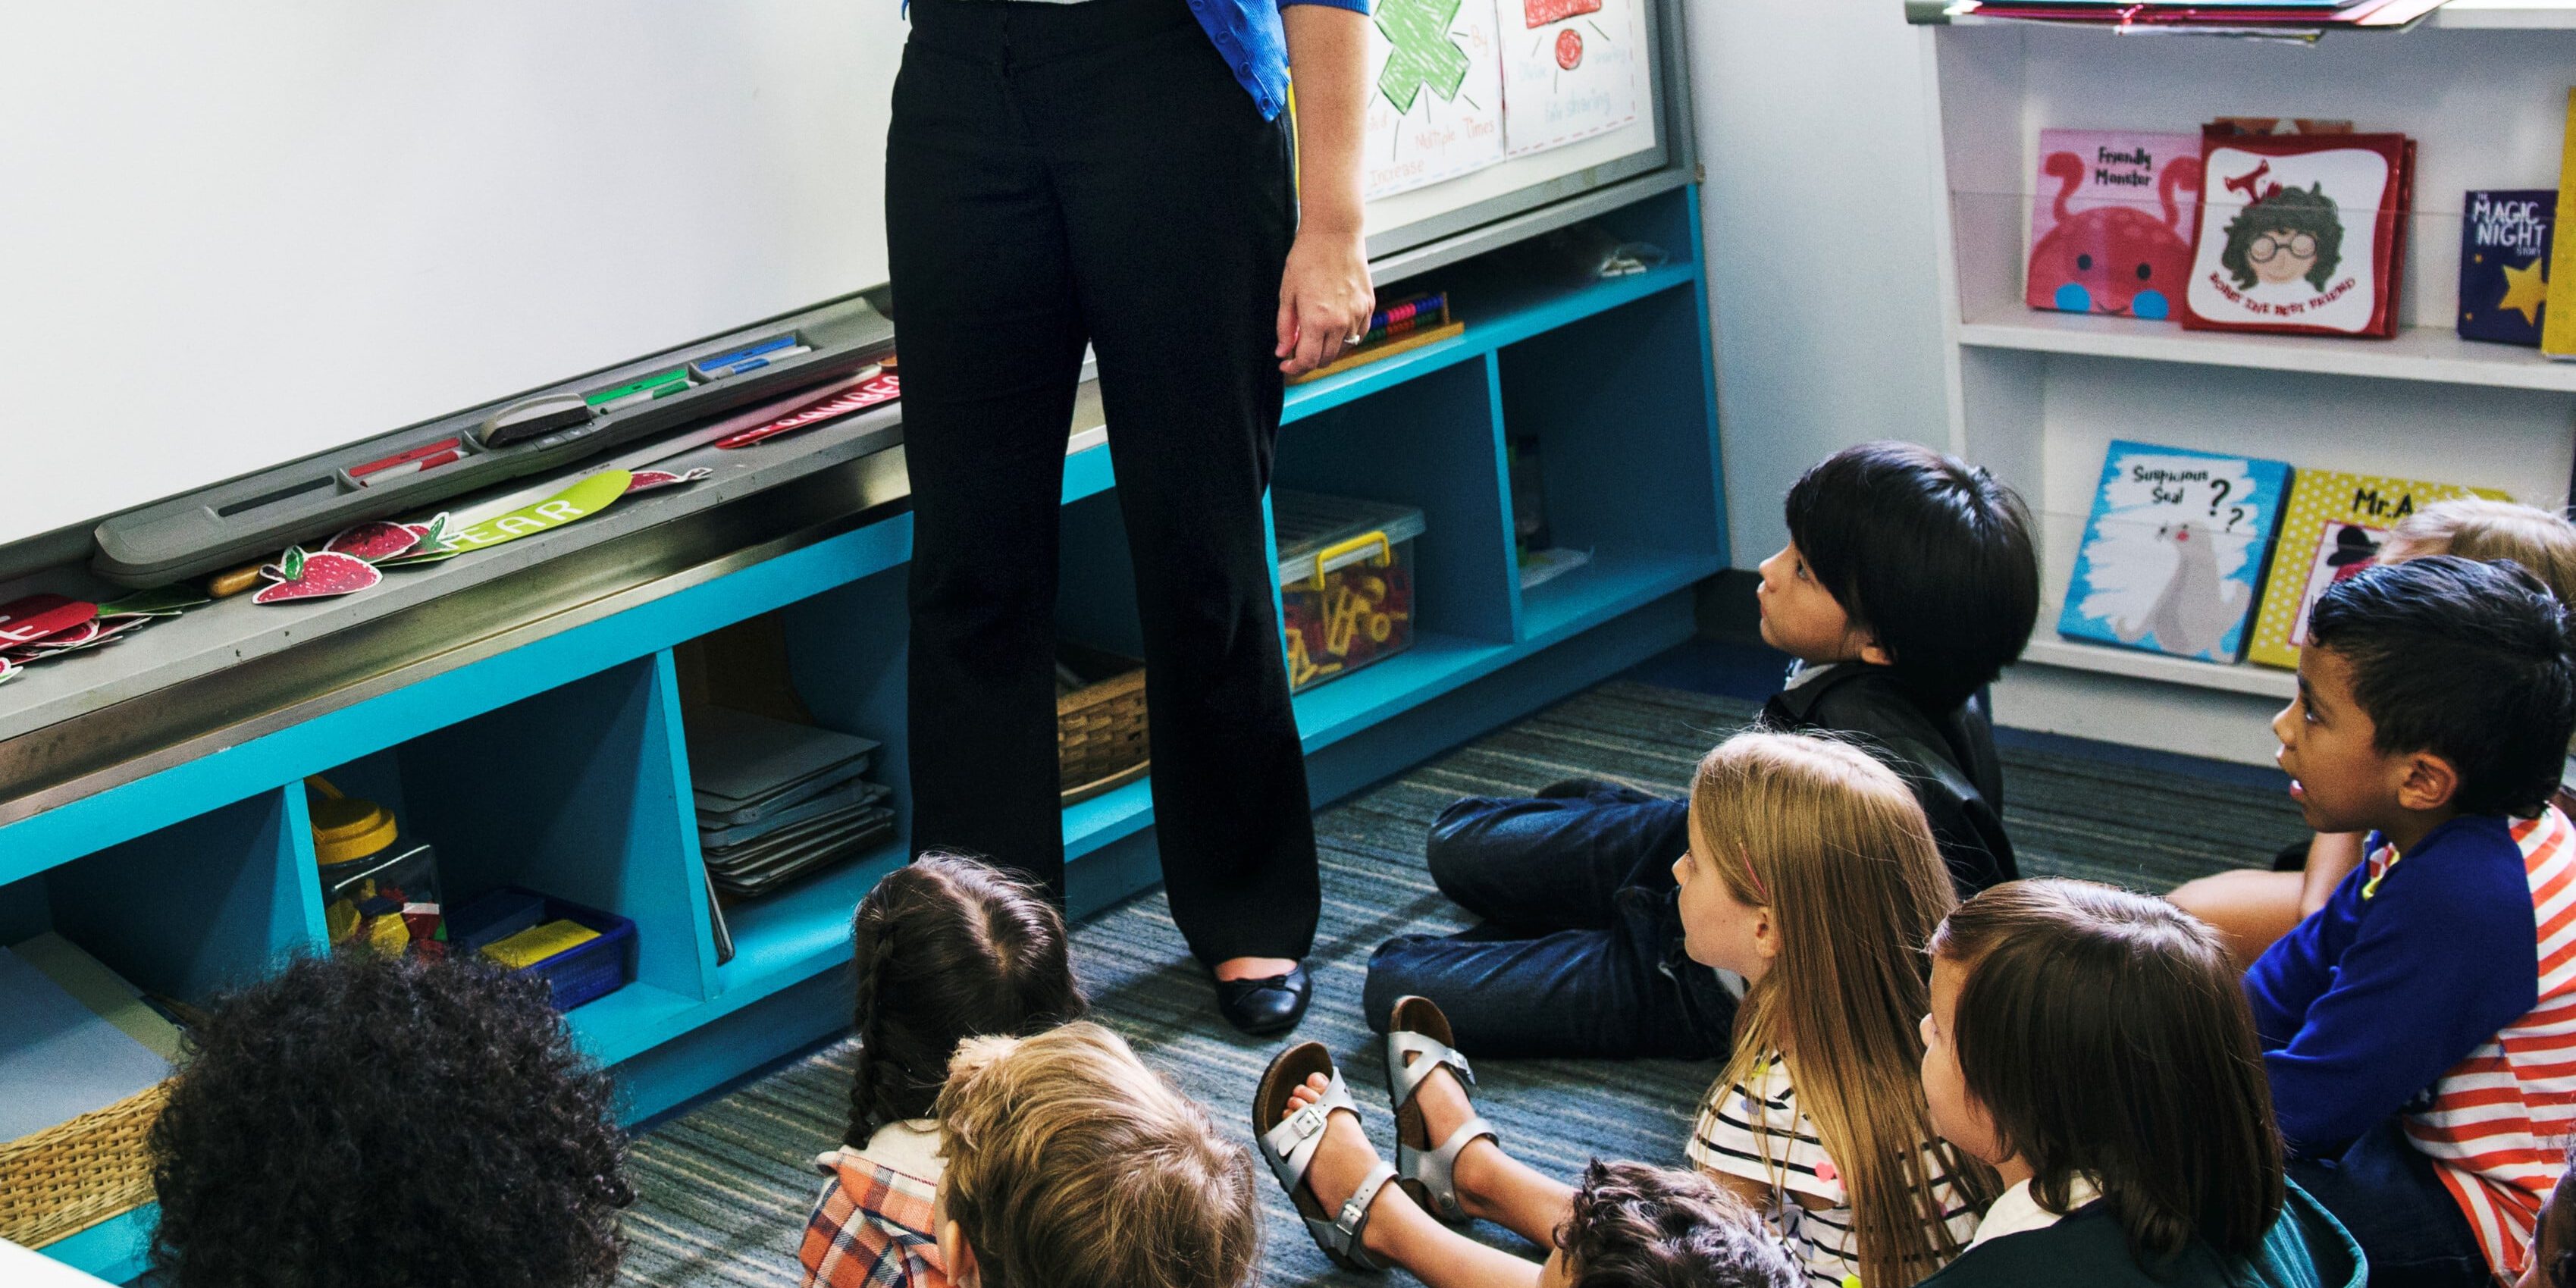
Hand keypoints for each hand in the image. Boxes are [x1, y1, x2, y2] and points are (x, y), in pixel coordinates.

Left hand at [1275, 223, 1372, 376]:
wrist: (1334, 233)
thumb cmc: (1307, 257)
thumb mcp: (1287, 293)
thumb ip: (1285, 327)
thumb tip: (1283, 351)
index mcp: (1317, 320)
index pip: (1308, 361)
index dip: (1295, 369)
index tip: (1287, 366)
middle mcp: (1341, 322)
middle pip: (1327, 359)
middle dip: (1310, 360)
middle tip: (1298, 349)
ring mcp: (1357, 314)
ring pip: (1344, 349)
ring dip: (1329, 349)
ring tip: (1316, 334)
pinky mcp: (1368, 306)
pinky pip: (1359, 334)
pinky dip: (1346, 337)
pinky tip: (1335, 327)